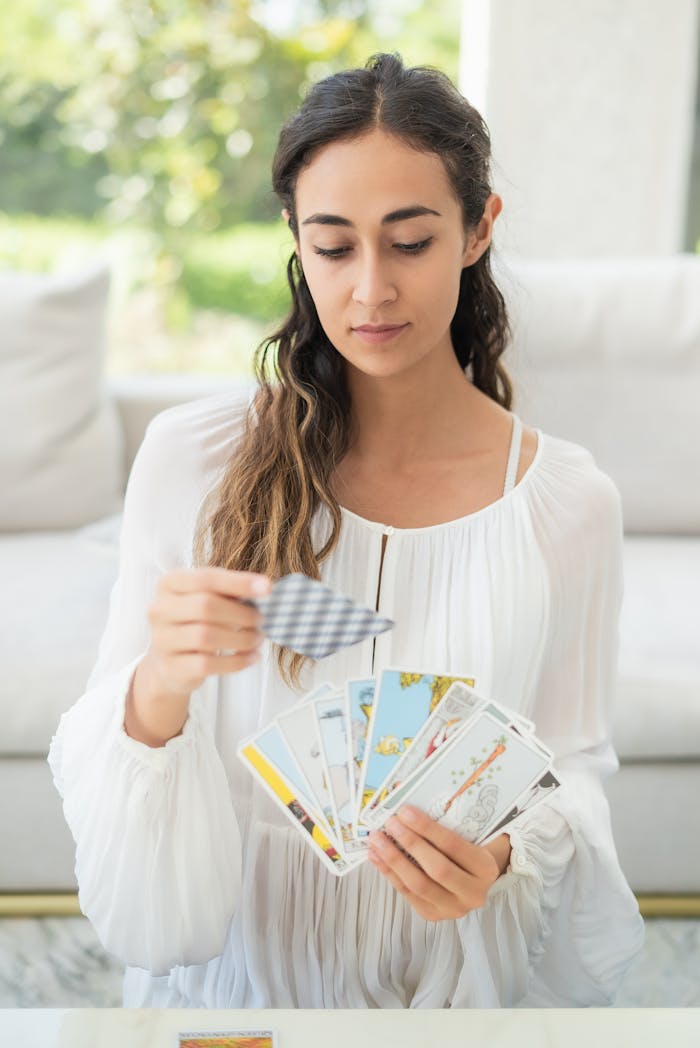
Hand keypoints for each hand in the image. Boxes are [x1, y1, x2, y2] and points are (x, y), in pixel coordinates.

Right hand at [144, 567, 270, 697]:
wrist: (170, 663)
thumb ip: (229, 591)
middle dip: (241, 613)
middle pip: (205, 606)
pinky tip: (251, 657)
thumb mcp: (207, 599)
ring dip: (241, 638)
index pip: (205, 578)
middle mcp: (159, 609)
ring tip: (258, 638)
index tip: (268, 588)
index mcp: (169, 584)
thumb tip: (264, 588)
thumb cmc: (195, 622)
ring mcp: (161, 639)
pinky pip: (207, 664)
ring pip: (206, 636)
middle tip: (261, 619)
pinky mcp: (171, 667)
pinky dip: (236, 661)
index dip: (238, 582)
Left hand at [367, 805, 510, 920]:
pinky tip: (376, 856)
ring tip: (376, 840)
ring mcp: (453, 908)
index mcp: (486, 868)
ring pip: (418, 885)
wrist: (475, 879)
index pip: (454, 846)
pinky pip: (407, 893)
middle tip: (390, 823)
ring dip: (393, 860)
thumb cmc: (470, 848)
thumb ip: (449, 824)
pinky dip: (389, 873)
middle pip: (437, 869)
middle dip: (410, 843)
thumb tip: (409, 808)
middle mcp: (473, 893)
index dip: (427, 829)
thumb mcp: (470, 836)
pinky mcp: (433, 914)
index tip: (405, 811)